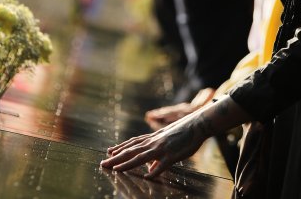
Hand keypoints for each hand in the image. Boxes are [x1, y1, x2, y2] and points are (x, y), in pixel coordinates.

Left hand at [101, 95, 250, 177]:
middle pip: (131, 151)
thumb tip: (149, 170)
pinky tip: (147, 177)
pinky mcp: (173, 155)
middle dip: (116, 158)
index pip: (132, 144)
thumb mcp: (167, 140)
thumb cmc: (183, 133)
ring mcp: (162, 148)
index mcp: (152, 138)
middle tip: (103, 163)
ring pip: (141, 157)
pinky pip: (162, 164)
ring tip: (115, 169)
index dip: (120, 148)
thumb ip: (156, 154)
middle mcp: (154, 142)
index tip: (109, 152)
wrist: (198, 124)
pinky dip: (155, 170)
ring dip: (127, 164)